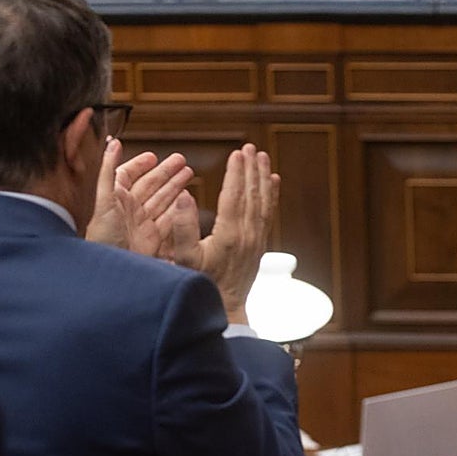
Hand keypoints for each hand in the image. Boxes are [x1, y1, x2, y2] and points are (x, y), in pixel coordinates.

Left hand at [85, 138, 192, 255]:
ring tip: (189, 173)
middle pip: (150, 185)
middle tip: (182, 160)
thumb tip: (112, 143)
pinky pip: (168, 220)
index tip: (153, 156)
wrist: (111, 272)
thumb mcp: (103, 199)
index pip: (128, 175)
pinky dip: (178, 210)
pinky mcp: (153, 240)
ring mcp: (142, 225)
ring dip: (175, 186)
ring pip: (162, 200)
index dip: (140, 165)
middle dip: (166, 172)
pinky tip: (187, 200)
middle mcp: (129, 210)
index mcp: (116, 198)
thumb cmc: (102, 237)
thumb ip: (107, 170)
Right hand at [169, 143, 278, 323]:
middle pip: (252, 194)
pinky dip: (272, 195)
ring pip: (263, 202)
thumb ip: (183, 227)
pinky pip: (268, 214)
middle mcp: (247, 234)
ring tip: (263, 158)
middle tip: (252, 148)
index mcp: (229, 235)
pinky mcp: (260, 244)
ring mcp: (256, 239)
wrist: (226, 308)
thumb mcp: (185, 259)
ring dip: (263, 178)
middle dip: (252, 169)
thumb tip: (184, 196)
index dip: (236, 173)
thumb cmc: (203, 284)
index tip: (237, 153)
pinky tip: (273, 182)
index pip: (234, 196)